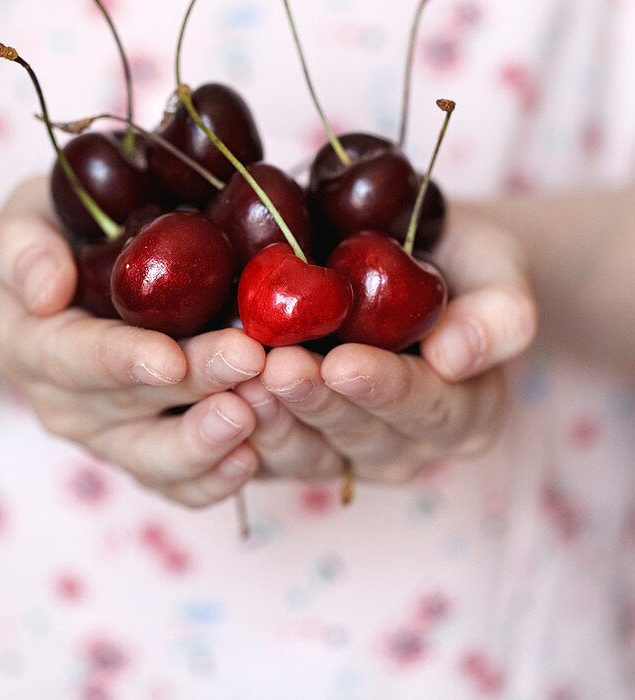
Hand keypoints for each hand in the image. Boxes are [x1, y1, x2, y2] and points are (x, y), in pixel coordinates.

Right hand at [0, 177, 265, 507]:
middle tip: (250, 361)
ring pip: (153, 457)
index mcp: (28, 341)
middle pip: (130, 404)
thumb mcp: (27, 218)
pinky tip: (252, 458)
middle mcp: (62, 400)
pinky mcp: (142, 454)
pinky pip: (175, 484)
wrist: (64, 280)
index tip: (169, 358)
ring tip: (257, 411)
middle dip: (193, 385)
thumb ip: (24, 247)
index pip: (74, 357)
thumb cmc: (56, 233)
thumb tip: (45, 288)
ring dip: (207, 441)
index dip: (122, 360)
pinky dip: (213, 479)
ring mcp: (104, 436)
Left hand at [236, 205, 536, 484]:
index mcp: (465, 414)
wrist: (411, 257)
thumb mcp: (500, 270)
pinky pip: (264, 448)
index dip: (383, 389)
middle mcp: (405, 446)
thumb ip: (500, 314)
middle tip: (275, 365)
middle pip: (357, 435)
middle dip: (314, 402)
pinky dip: (237, 424)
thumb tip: (455, 356)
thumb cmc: (463, 260)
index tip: (344, 362)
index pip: (425, 409)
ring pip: (306, 451)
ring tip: (237, 376)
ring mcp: (346, 450)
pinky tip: (210, 390)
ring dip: (269, 418)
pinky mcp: (295, 440)